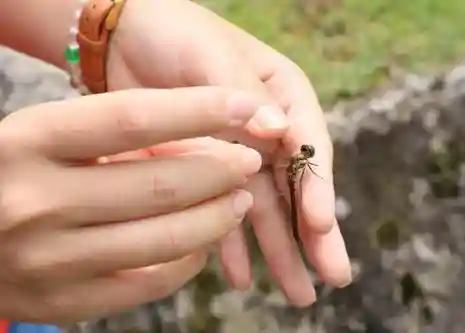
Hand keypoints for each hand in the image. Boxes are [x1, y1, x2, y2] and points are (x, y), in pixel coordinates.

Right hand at [0, 87, 266, 322]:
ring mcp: (48, 260)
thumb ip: (117, 136)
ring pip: (165, 240)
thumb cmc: (18, 172)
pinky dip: (189, 260)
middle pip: (160, 185)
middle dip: (222, 171)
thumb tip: (202, 143)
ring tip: (239, 200)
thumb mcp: (50, 135)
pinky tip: (202, 242)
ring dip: (217, 219)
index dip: (201, 110)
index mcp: (28, 140)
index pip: (133, 117)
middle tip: (249, 161)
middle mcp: (35, 202)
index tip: (247, 106)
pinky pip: (150, 283)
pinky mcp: (63, 303)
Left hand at [107, 0, 351, 305]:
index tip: (319, 223)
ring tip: (298, 293)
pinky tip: (240, 275)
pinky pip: (221, 213)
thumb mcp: (212, 55)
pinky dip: (229, 244)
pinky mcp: (204, 174)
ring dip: (279, 251)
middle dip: (314, 234)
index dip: (315, 186)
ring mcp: (237, 157)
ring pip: (264, 210)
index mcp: (282, 97)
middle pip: (295, 187)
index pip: (306, 145)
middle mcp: (267, 132)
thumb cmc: (176, 33)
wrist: (126, 39)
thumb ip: (244, 93)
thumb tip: (280, 131)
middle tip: (335, 276)